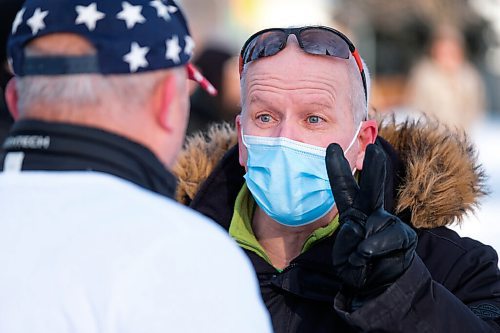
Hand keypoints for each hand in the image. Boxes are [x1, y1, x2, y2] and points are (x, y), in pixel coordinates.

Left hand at [325, 143, 416, 297]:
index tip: (332, 146)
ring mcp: (388, 223)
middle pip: (371, 188)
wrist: (380, 288)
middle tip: (374, 148)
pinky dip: (373, 249)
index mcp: (353, 213)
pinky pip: (385, 237)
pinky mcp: (403, 236)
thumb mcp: (343, 258)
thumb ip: (346, 242)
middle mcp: (371, 213)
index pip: (343, 189)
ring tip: (362, 256)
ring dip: (364, 241)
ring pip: (375, 220)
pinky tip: (369, 256)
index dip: (337, 168)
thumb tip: (357, 225)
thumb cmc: (359, 268)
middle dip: (374, 168)